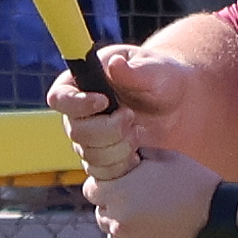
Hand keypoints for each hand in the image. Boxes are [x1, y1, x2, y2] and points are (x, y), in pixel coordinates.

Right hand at [64, 34, 237, 183]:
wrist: (178, 107)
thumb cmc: (163, 78)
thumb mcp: (155, 70)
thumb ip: (135, 70)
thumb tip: (114, 64)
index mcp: (82, 82)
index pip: (59, 97)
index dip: (77, 104)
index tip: (105, 102)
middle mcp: (78, 112)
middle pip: (75, 132)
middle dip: (108, 130)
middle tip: (131, 118)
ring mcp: (87, 138)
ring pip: (89, 156)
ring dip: (118, 148)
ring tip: (138, 132)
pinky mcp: (100, 159)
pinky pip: (101, 174)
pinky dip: (121, 166)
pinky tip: (137, 153)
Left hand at [84, 147, 224, 237]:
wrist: (227, 228)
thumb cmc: (200, 189)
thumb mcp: (169, 160)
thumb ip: (140, 157)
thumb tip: (128, 156)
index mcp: (118, 194)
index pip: (92, 190)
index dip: (106, 186)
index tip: (122, 186)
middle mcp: (117, 225)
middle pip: (104, 215)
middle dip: (118, 208)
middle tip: (146, 206)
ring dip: (129, 233)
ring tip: (159, 226)